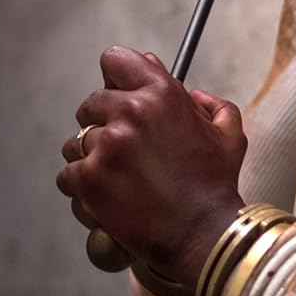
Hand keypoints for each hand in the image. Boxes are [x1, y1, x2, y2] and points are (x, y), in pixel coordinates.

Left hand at [57, 46, 246, 283]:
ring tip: (117, 178)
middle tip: (123, 150)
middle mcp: (130, 114)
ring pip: (76, 142)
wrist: (203, 235)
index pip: (116, 60)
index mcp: (161, 95)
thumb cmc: (215, 187)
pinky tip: (107, 197)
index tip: (118, 93)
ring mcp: (105, 147)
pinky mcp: (87, 178)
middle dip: (103, 123)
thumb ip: (209, 104)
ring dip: (90, 158)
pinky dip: (81, 188)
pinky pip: (67, 175)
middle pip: (91, 103)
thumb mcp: (228, 135)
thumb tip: (190, 92)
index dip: (117, 78)